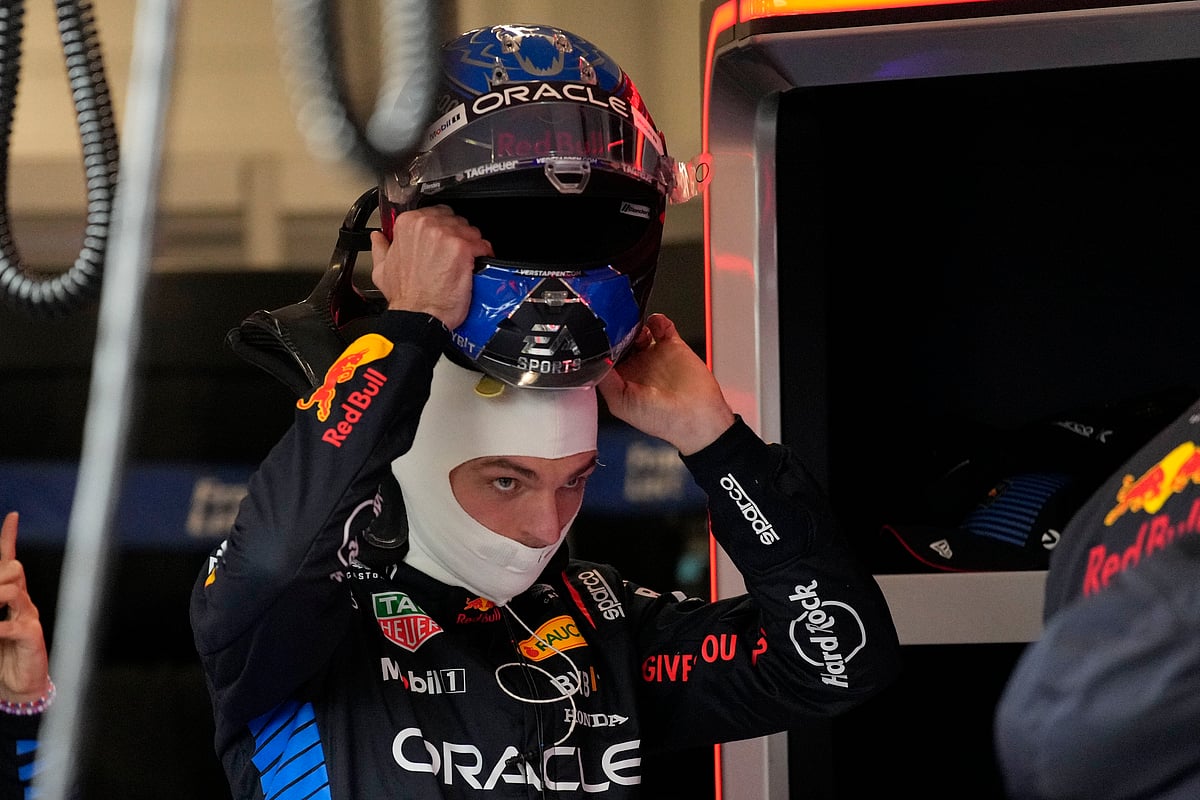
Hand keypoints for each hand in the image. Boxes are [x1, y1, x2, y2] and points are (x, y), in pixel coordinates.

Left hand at [0, 512, 49, 701]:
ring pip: (13, 591)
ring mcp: (29, 618)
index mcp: (13, 597)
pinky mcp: (31, 637)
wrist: (19, 686)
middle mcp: (23, 603)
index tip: (11, 516)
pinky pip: (11, 625)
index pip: (11, 561)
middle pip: (13, 570)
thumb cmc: (2, 654)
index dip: (9, 538)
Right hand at [369, 205, 493, 329]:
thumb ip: (380, 248)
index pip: (436, 213)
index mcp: (407, 224)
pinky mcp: (463, 249)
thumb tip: (377, 238)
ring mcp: (446, 235)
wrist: (417, 315)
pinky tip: (478, 265)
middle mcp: (426, 225)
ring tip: (467, 261)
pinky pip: (482, 244)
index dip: (443, 228)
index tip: (445, 241)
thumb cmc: (404, 297)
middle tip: (456, 254)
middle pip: (454, 220)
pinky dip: (484, 254)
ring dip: (472, 244)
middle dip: (458, 235)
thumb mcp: (382, 269)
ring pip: (470, 230)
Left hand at [598, 313, 735, 454]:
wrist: (696, 416)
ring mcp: (654, 355)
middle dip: (617, 331)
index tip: (600, 339)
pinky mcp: (673, 346)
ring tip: (636, 329)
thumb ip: (606, 381)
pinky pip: (662, 325)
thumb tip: (596, 361)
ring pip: (639, 329)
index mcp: (622, 380)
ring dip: (635, 324)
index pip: (605, 356)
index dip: (602, 347)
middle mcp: (637, 366)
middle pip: (620, 339)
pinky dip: (657, 320)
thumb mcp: (622, 404)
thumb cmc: (661, 419)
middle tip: (617, 329)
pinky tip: (655, 325)